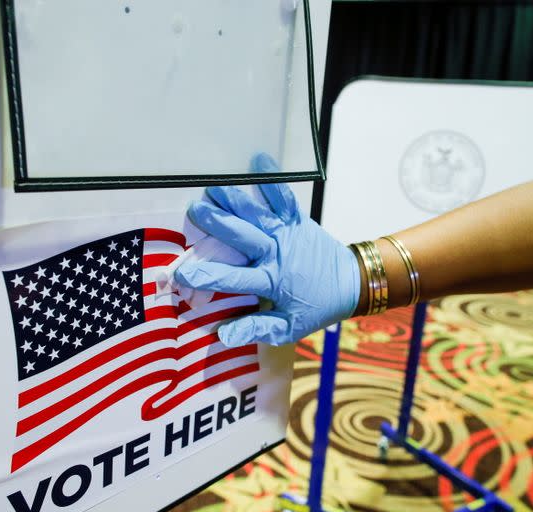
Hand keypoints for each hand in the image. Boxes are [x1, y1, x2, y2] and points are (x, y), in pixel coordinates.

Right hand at [174, 153, 359, 346]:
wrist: (352, 282)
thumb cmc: (316, 307)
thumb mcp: (289, 328)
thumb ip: (256, 328)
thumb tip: (222, 333)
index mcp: (272, 281)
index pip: (233, 279)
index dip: (206, 275)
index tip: (181, 272)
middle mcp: (277, 254)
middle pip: (243, 237)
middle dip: (218, 223)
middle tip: (194, 210)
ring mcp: (288, 233)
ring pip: (258, 214)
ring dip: (235, 199)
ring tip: (212, 187)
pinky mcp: (298, 220)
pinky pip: (284, 197)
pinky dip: (272, 179)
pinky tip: (259, 158)